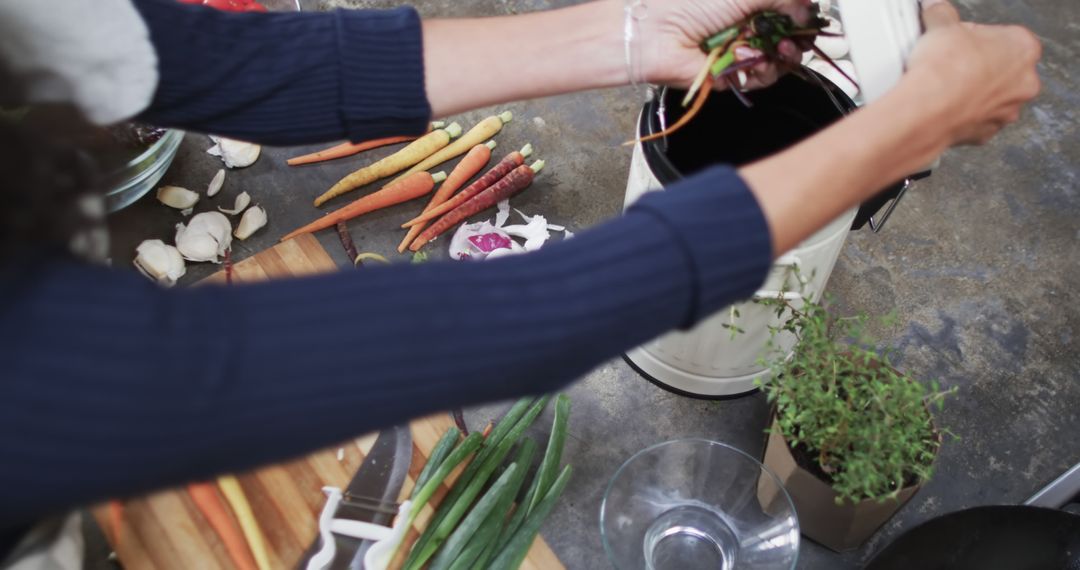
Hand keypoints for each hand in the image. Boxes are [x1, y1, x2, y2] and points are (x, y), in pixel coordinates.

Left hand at [637, 0, 813, 89]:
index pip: (789, 8)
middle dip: (799, 37)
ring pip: (781, 59)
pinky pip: (762, 78)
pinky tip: (746, 60)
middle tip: (795, 37)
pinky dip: (761, 70)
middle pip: (790, 35)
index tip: (808, 15)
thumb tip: (808, 9)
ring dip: (785, 55)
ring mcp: (741, 50)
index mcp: (748, 1)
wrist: (655, 35)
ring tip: (778, 49)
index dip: (802, 14)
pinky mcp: (732, 75)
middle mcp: (746, 23)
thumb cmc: (688, 4)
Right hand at [907, 0, 1040, 145]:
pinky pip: (975, 120)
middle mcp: (1024, 82)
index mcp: (1023, 48)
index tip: (955, 41)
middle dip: (977, 67)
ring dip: (971, 92)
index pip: (1000, 36)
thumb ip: (942, 14)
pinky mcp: (986, 133)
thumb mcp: (942, 27)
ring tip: (943, 86)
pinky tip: (943, 106)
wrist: (927, 110)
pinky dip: (961, 114)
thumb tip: (937, 10)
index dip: (973, 38)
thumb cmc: (945, 70)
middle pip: (1000, 69)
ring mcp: (1007, 110)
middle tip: (950, 63)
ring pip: (990, 97)